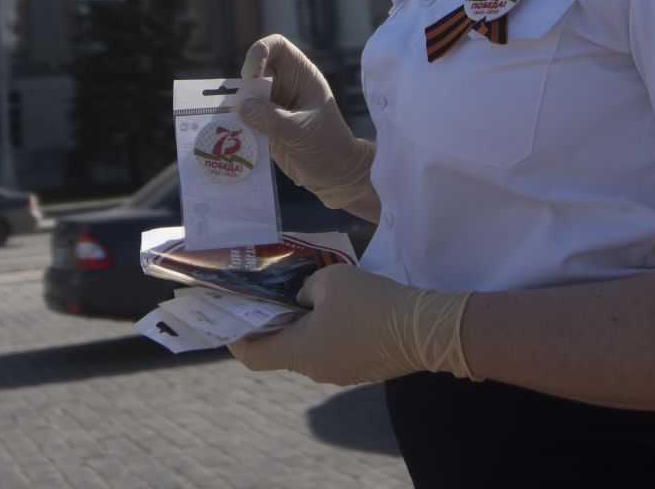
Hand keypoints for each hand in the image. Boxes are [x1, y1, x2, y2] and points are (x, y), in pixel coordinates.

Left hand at [226, 264, 477, 385]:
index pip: (253, 356)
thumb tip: (302, 300)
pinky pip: (334, 350)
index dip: (236, 339)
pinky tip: (342, 309)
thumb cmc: (369, 302)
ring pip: (310, 350)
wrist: (424, 329)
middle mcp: (315, 370)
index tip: (231, 321)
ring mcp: (340, 373)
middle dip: (275, 324)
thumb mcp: (329, 281)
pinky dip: (328, 333)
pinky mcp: (362, 369)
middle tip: (273, 295)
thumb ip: (305, 289)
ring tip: (310, 295)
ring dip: (305, 327)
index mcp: (300, 351)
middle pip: (282, 350)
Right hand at [235, 35, 373, 209]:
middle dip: (243, 84)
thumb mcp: (302, 132)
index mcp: (302, 76)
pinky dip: (234, 124)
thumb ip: (272, 119)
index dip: (259, 52)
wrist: (334, 175)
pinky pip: (242, 117)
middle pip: (254, 68)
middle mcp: (284, 85)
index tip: (252, 76)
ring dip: (235, 106)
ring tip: (231, 123)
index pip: (277, 47)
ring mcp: (272, 105)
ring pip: (245, 94)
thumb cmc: (328, 147)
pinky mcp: (263, 124)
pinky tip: (230, 136)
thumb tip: (241, 106)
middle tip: (240, 106)